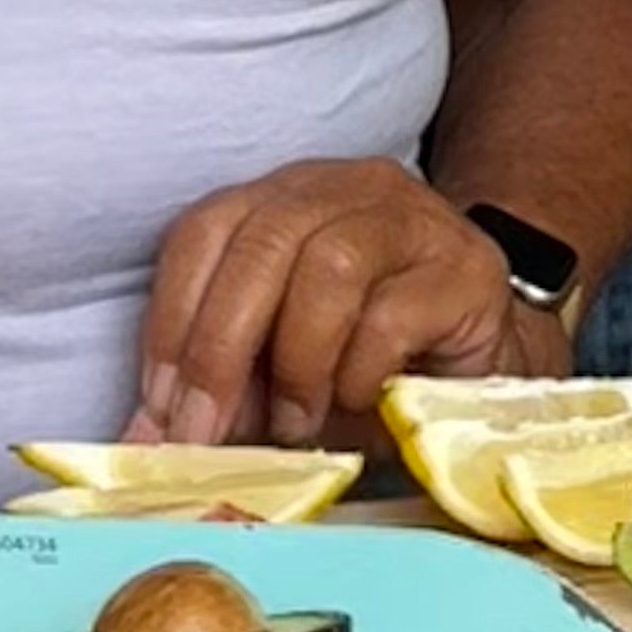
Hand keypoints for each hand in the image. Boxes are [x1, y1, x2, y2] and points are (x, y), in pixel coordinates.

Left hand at [130, 163, 549, 449]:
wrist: (486, 359)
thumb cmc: (371, 362)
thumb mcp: (282, 366)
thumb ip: (223, 386)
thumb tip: (146, 441)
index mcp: (286, 199)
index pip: (205, 231)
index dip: (170, 320)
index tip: (158, 410)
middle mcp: (347, 190)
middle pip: (262, 241)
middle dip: (219, 348)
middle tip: (206, 432)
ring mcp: (413, 221)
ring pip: (327, 265)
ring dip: (297, 361)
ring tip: (297, 423)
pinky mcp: (466, 270)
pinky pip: (392, 314)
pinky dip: (358, 372)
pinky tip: (359, 403)